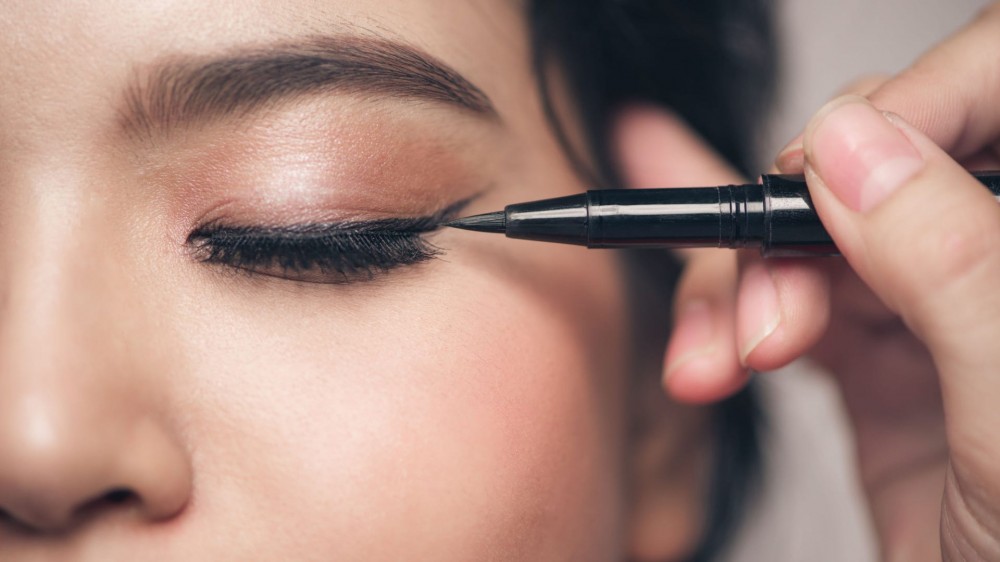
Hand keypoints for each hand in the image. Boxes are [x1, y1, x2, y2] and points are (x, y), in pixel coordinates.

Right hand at [616, 3, 999, 558]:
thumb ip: (950, 267)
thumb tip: (854, 146)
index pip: (983, 92)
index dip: (903, 109)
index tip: (823, 174)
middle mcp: (983, 257)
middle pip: (867, 165)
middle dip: (788, 229)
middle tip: (768, 312)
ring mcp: (926, 308)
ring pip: (803, 236)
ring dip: (734, 291)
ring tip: (716, 363)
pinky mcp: (870, 361)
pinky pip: (780, 301)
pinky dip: (720, 316)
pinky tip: (694, 327)